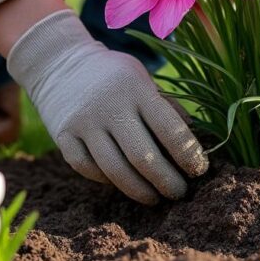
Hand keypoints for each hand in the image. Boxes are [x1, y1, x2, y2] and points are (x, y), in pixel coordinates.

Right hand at [6, 10, 207, 203]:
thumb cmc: (115, 77)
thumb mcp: (145, 80)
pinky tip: (121, 183)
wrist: (60, 62)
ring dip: (139, 190)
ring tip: (155, 198)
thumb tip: (194, 144)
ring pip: (114, 170)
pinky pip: (88, 169)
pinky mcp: (63, 136)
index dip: (189, 156)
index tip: (199, 170)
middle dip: (167, 182)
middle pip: (143, 158)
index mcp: (137, 89)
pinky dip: (107, 181)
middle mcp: (109, 106)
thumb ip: (167, 109)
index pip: (170, 130)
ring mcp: (83, 122)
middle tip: (180, 193)